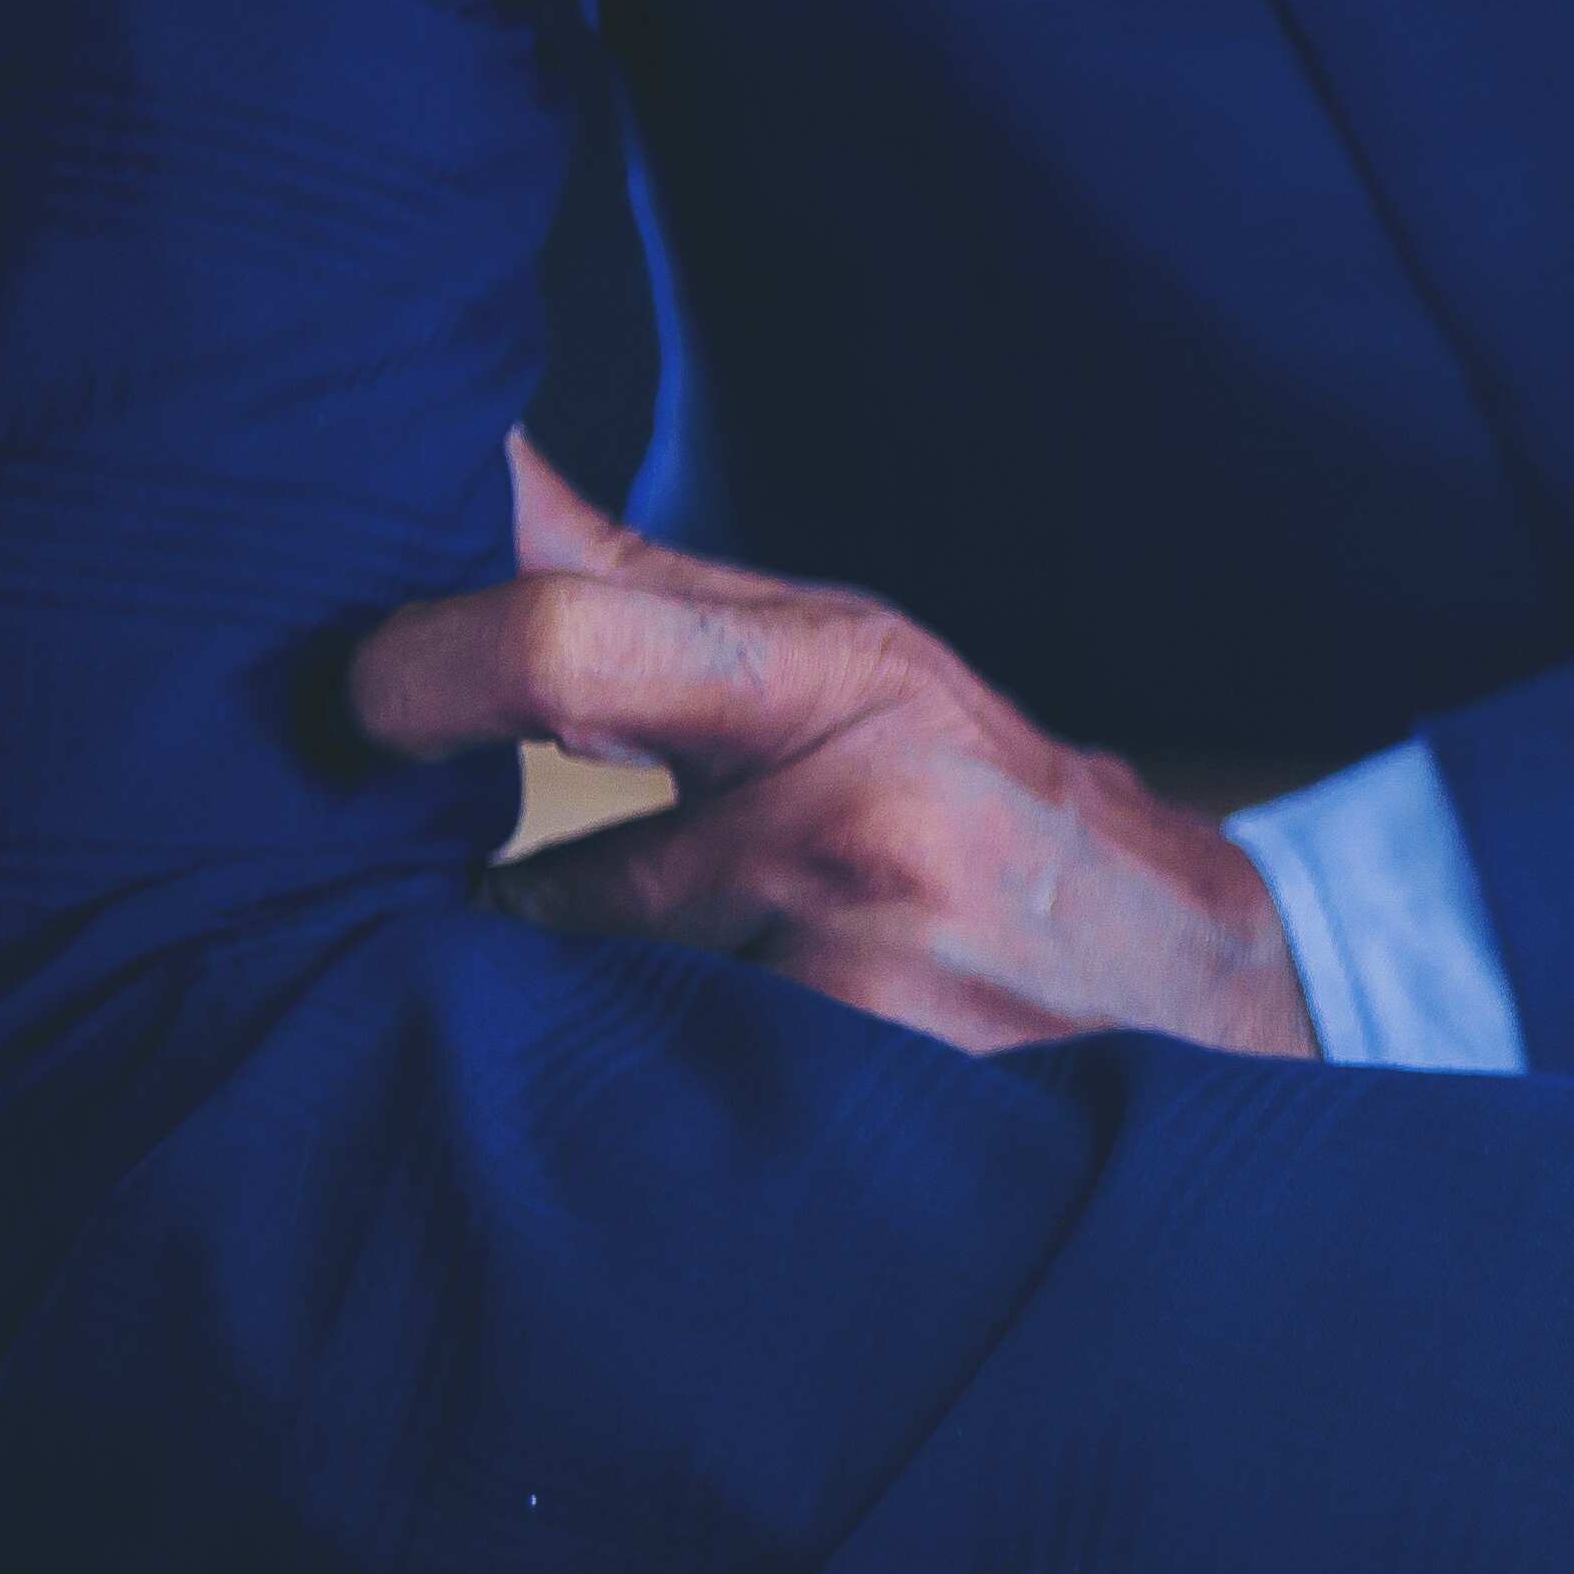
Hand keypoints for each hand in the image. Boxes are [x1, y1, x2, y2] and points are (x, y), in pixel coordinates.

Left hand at [349, 435, 1311, 1056]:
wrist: (1214, 990)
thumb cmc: (995, 814)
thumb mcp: (855, 669)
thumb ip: (648, 598)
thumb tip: (457, 464)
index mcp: (847, 680)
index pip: (563, 646)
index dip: (416, 672)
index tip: (359, 708)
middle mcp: (861, 824)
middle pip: (558, 895)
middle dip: (541, 932)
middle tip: (599, 946)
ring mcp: (871, 978)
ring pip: (612, 1018)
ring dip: (628, 1029)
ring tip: (752, 1014)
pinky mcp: (878, 1104)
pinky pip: (686, 1109)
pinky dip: (700, 1107)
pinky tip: (787, 1090)